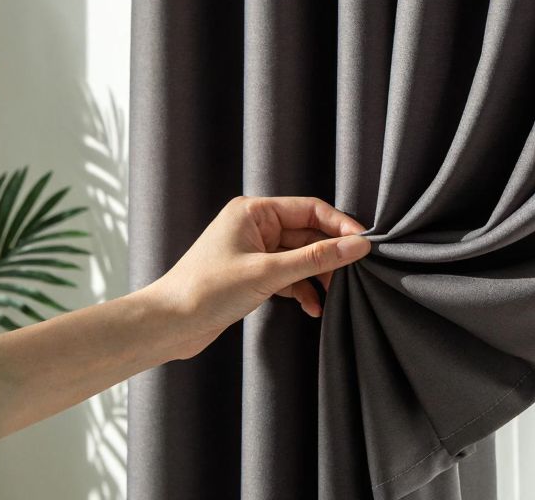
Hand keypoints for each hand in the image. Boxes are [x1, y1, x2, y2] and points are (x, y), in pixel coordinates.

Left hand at [143, 196, 370, 359]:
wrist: (169, 324)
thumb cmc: (207, 291)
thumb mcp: (268, 273)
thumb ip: (316, 259)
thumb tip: (358, 246)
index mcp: (254, 212)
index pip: (310, 209)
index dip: (340, 225)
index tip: (365, 244)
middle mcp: (255, 226)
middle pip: (308, 233)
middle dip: (330, 255)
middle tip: (354, 274)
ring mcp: (254, 251)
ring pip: (300, 257)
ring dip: (317, 276)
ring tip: (334, 296)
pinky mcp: (253, 275)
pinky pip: (289, 276)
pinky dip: (302, 290)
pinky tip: (313, 308)